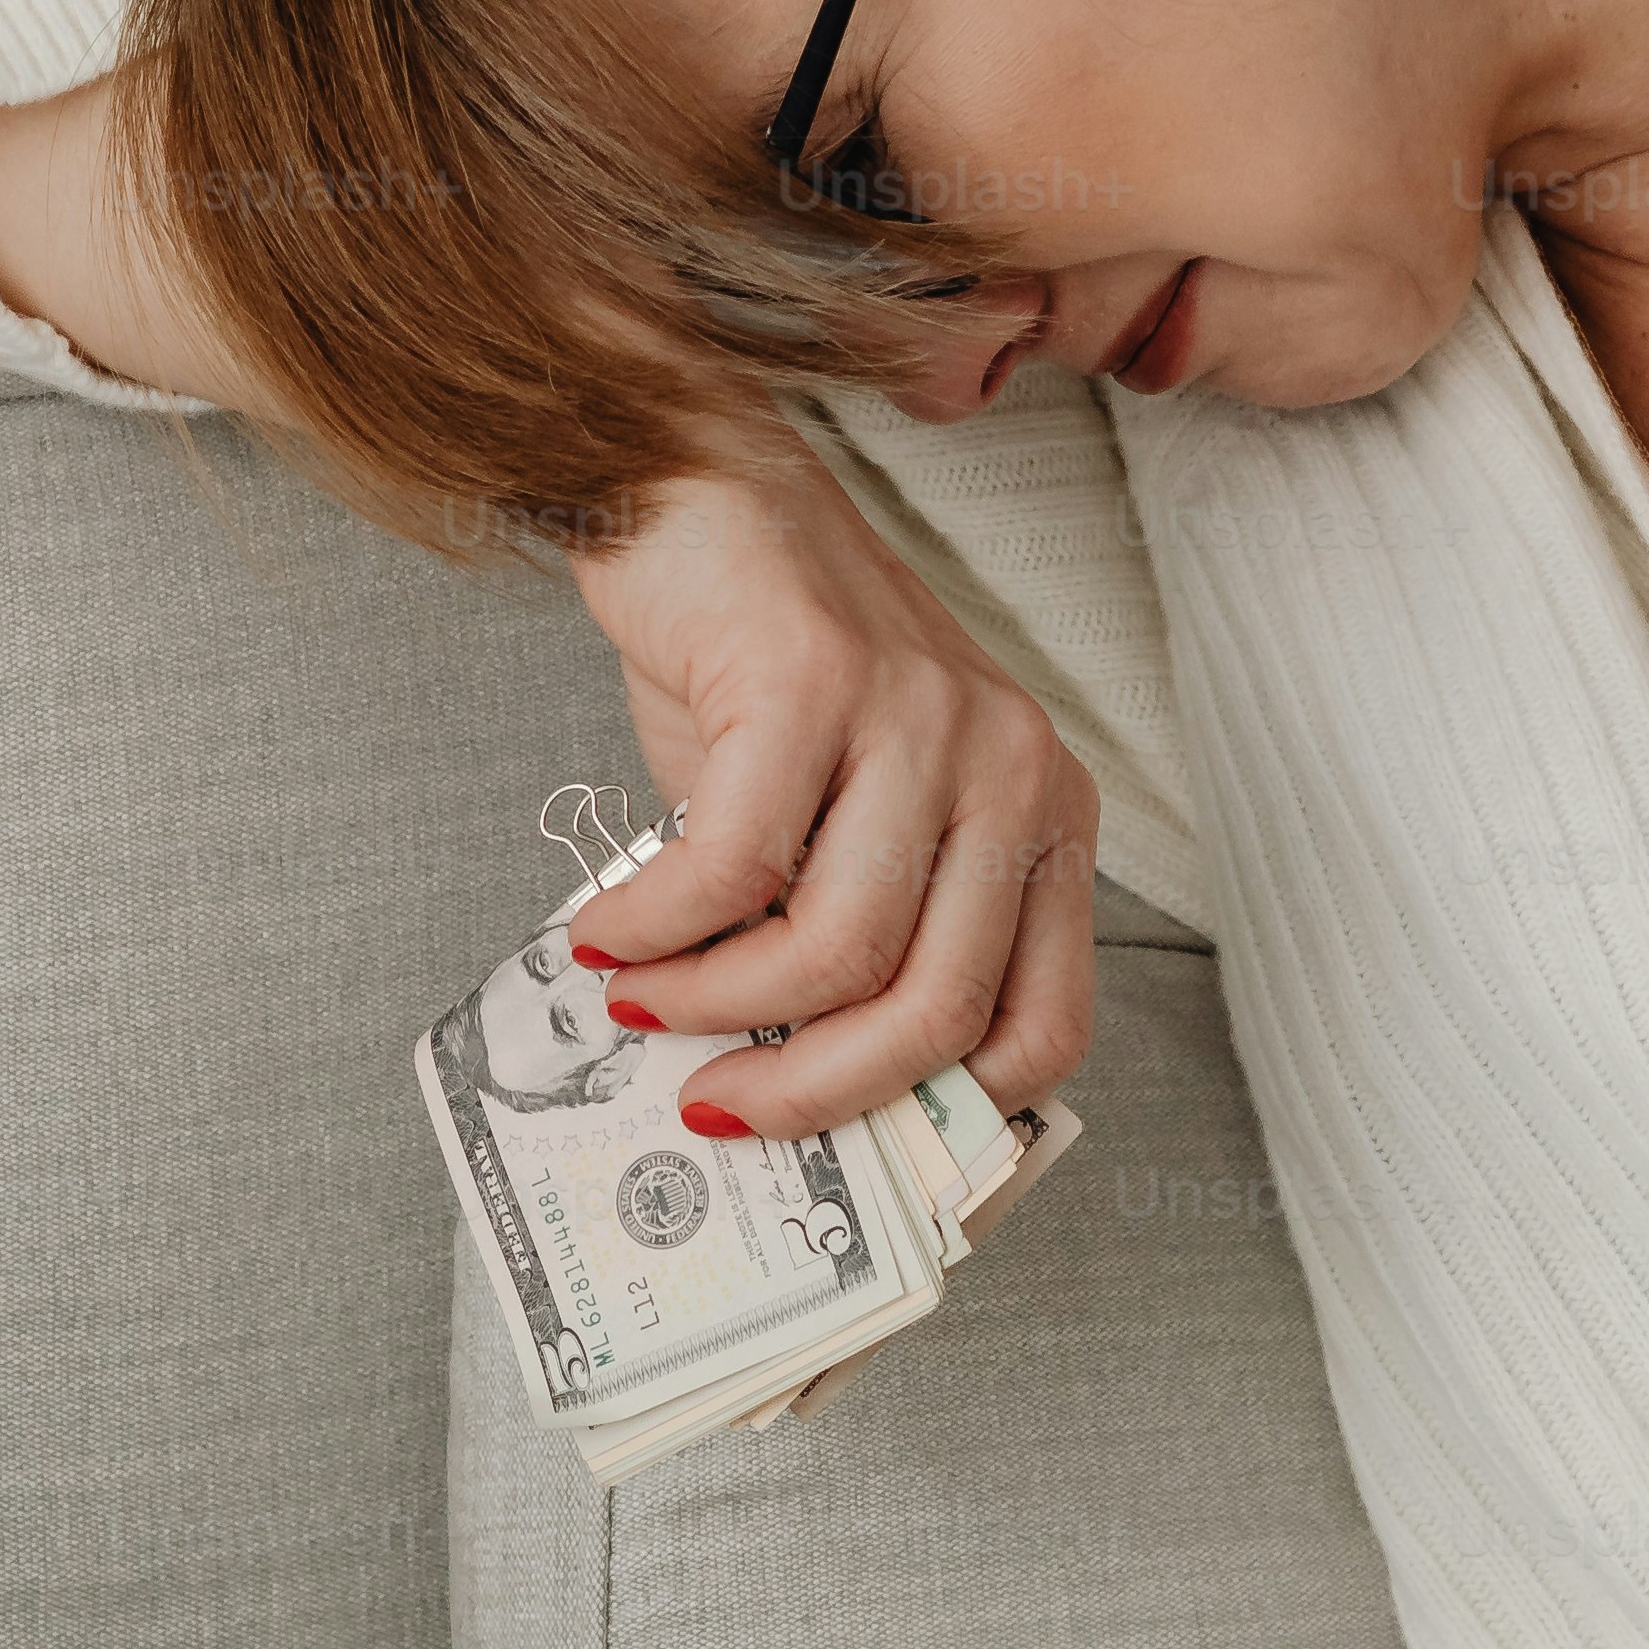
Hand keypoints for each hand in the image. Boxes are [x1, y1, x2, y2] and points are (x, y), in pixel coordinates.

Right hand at [545, 434, 1107, 1138]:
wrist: (692, 487)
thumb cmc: (762, 675)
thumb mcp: (843, 822)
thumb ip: (849, 940)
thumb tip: (788, 1101)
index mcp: (1043, 818)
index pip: (1042, 1025)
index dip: (939, 1121)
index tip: (834, 1161)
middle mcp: (1012, 767)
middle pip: (937, 1010)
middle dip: (811, 1094)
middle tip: (711, 1104)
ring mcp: (923, 718)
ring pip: (838, 948)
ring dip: (714, 1003)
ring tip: (639, 1000)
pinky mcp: (816, 679)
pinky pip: (736, 863)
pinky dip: (656, 924)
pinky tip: (605, 929)